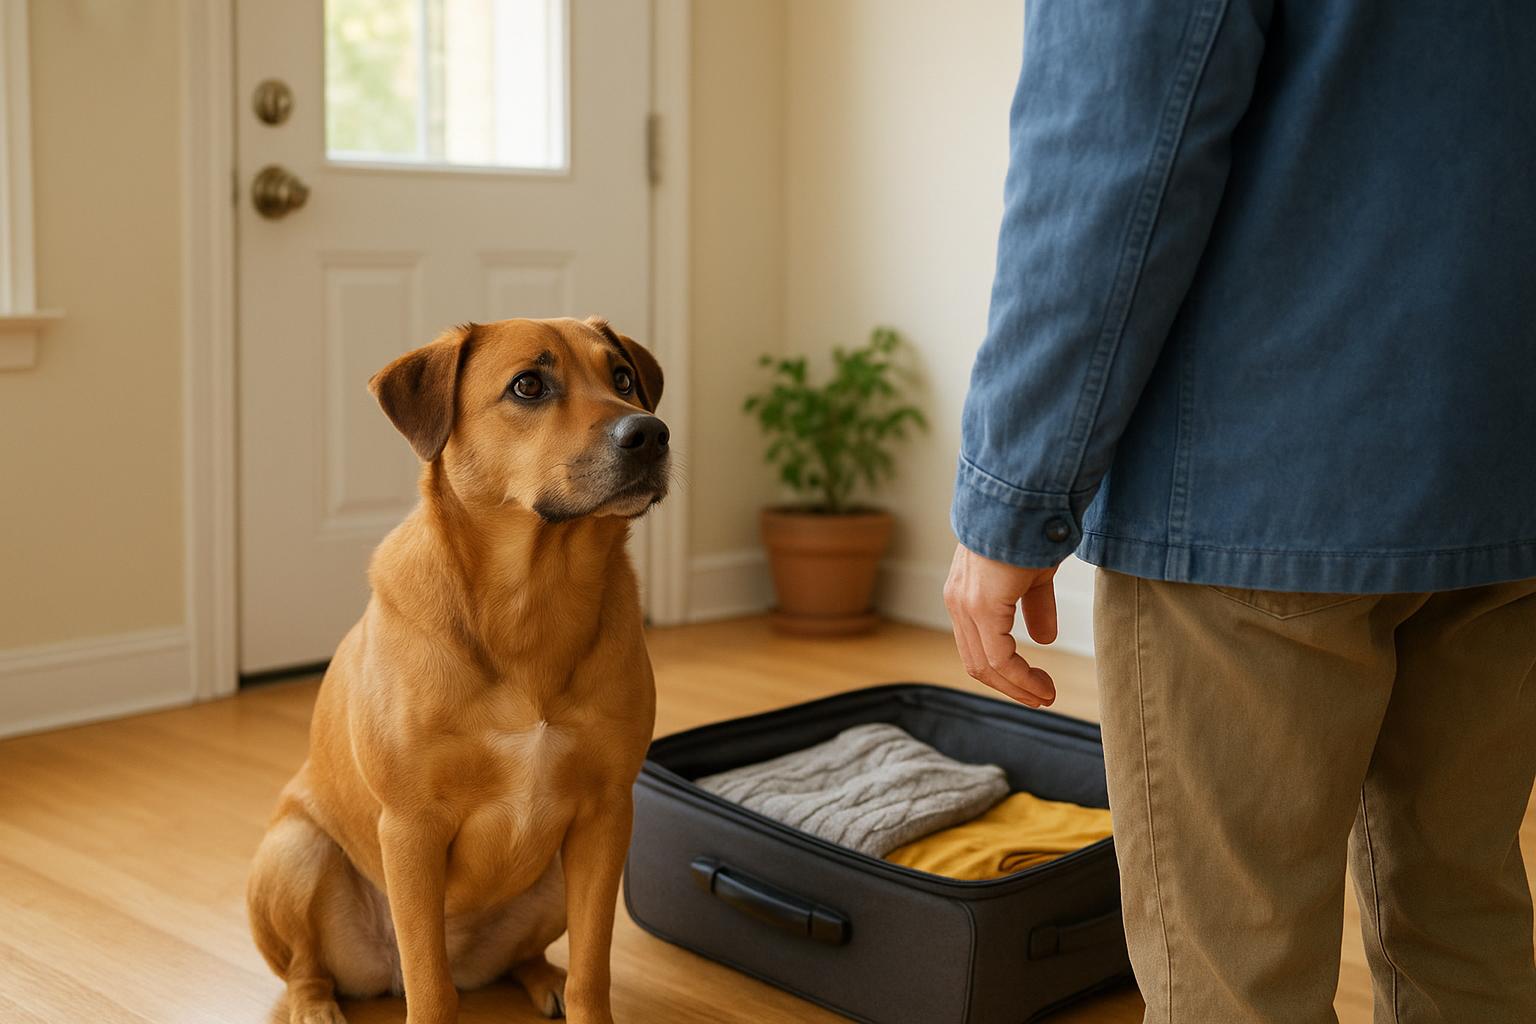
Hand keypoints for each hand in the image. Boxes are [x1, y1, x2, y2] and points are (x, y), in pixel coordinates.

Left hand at [943, 543, 1057, 706]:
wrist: (1026, 496)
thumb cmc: (1031, 527)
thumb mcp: (1034, 575)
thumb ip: (1035, 607)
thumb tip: (1044, 639)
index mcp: (966, 594)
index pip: (978, 646)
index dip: (1006, 671)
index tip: (1038, 683)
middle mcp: (958, 602)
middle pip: (977, 662)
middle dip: (1011, 686)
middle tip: (1042, 697)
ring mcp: (966, 604)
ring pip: (985, 665)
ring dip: (1017, 686)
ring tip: (1045, 695)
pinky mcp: (981, 605)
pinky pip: (998, 657)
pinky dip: (1020, 677)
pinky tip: (1040, 684)